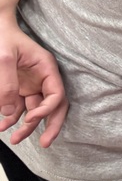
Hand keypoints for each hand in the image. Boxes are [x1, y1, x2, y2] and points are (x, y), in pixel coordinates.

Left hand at [0, 20, 66, 146]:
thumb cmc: (1, 37)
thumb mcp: (4, 59)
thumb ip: (7, 86)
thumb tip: (11, 113)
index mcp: (47, 68)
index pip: (57, 95)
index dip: (47, 110)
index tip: (30, 118)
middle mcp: (42, 78)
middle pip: (53, 106)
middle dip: (49, 126)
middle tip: (45, 143)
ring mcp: (30, 84)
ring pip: (35, 110)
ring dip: (26, 126)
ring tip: (14, 139)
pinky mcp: (18, 88)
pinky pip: (19, 107)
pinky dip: (12, 118)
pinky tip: (2, 126)